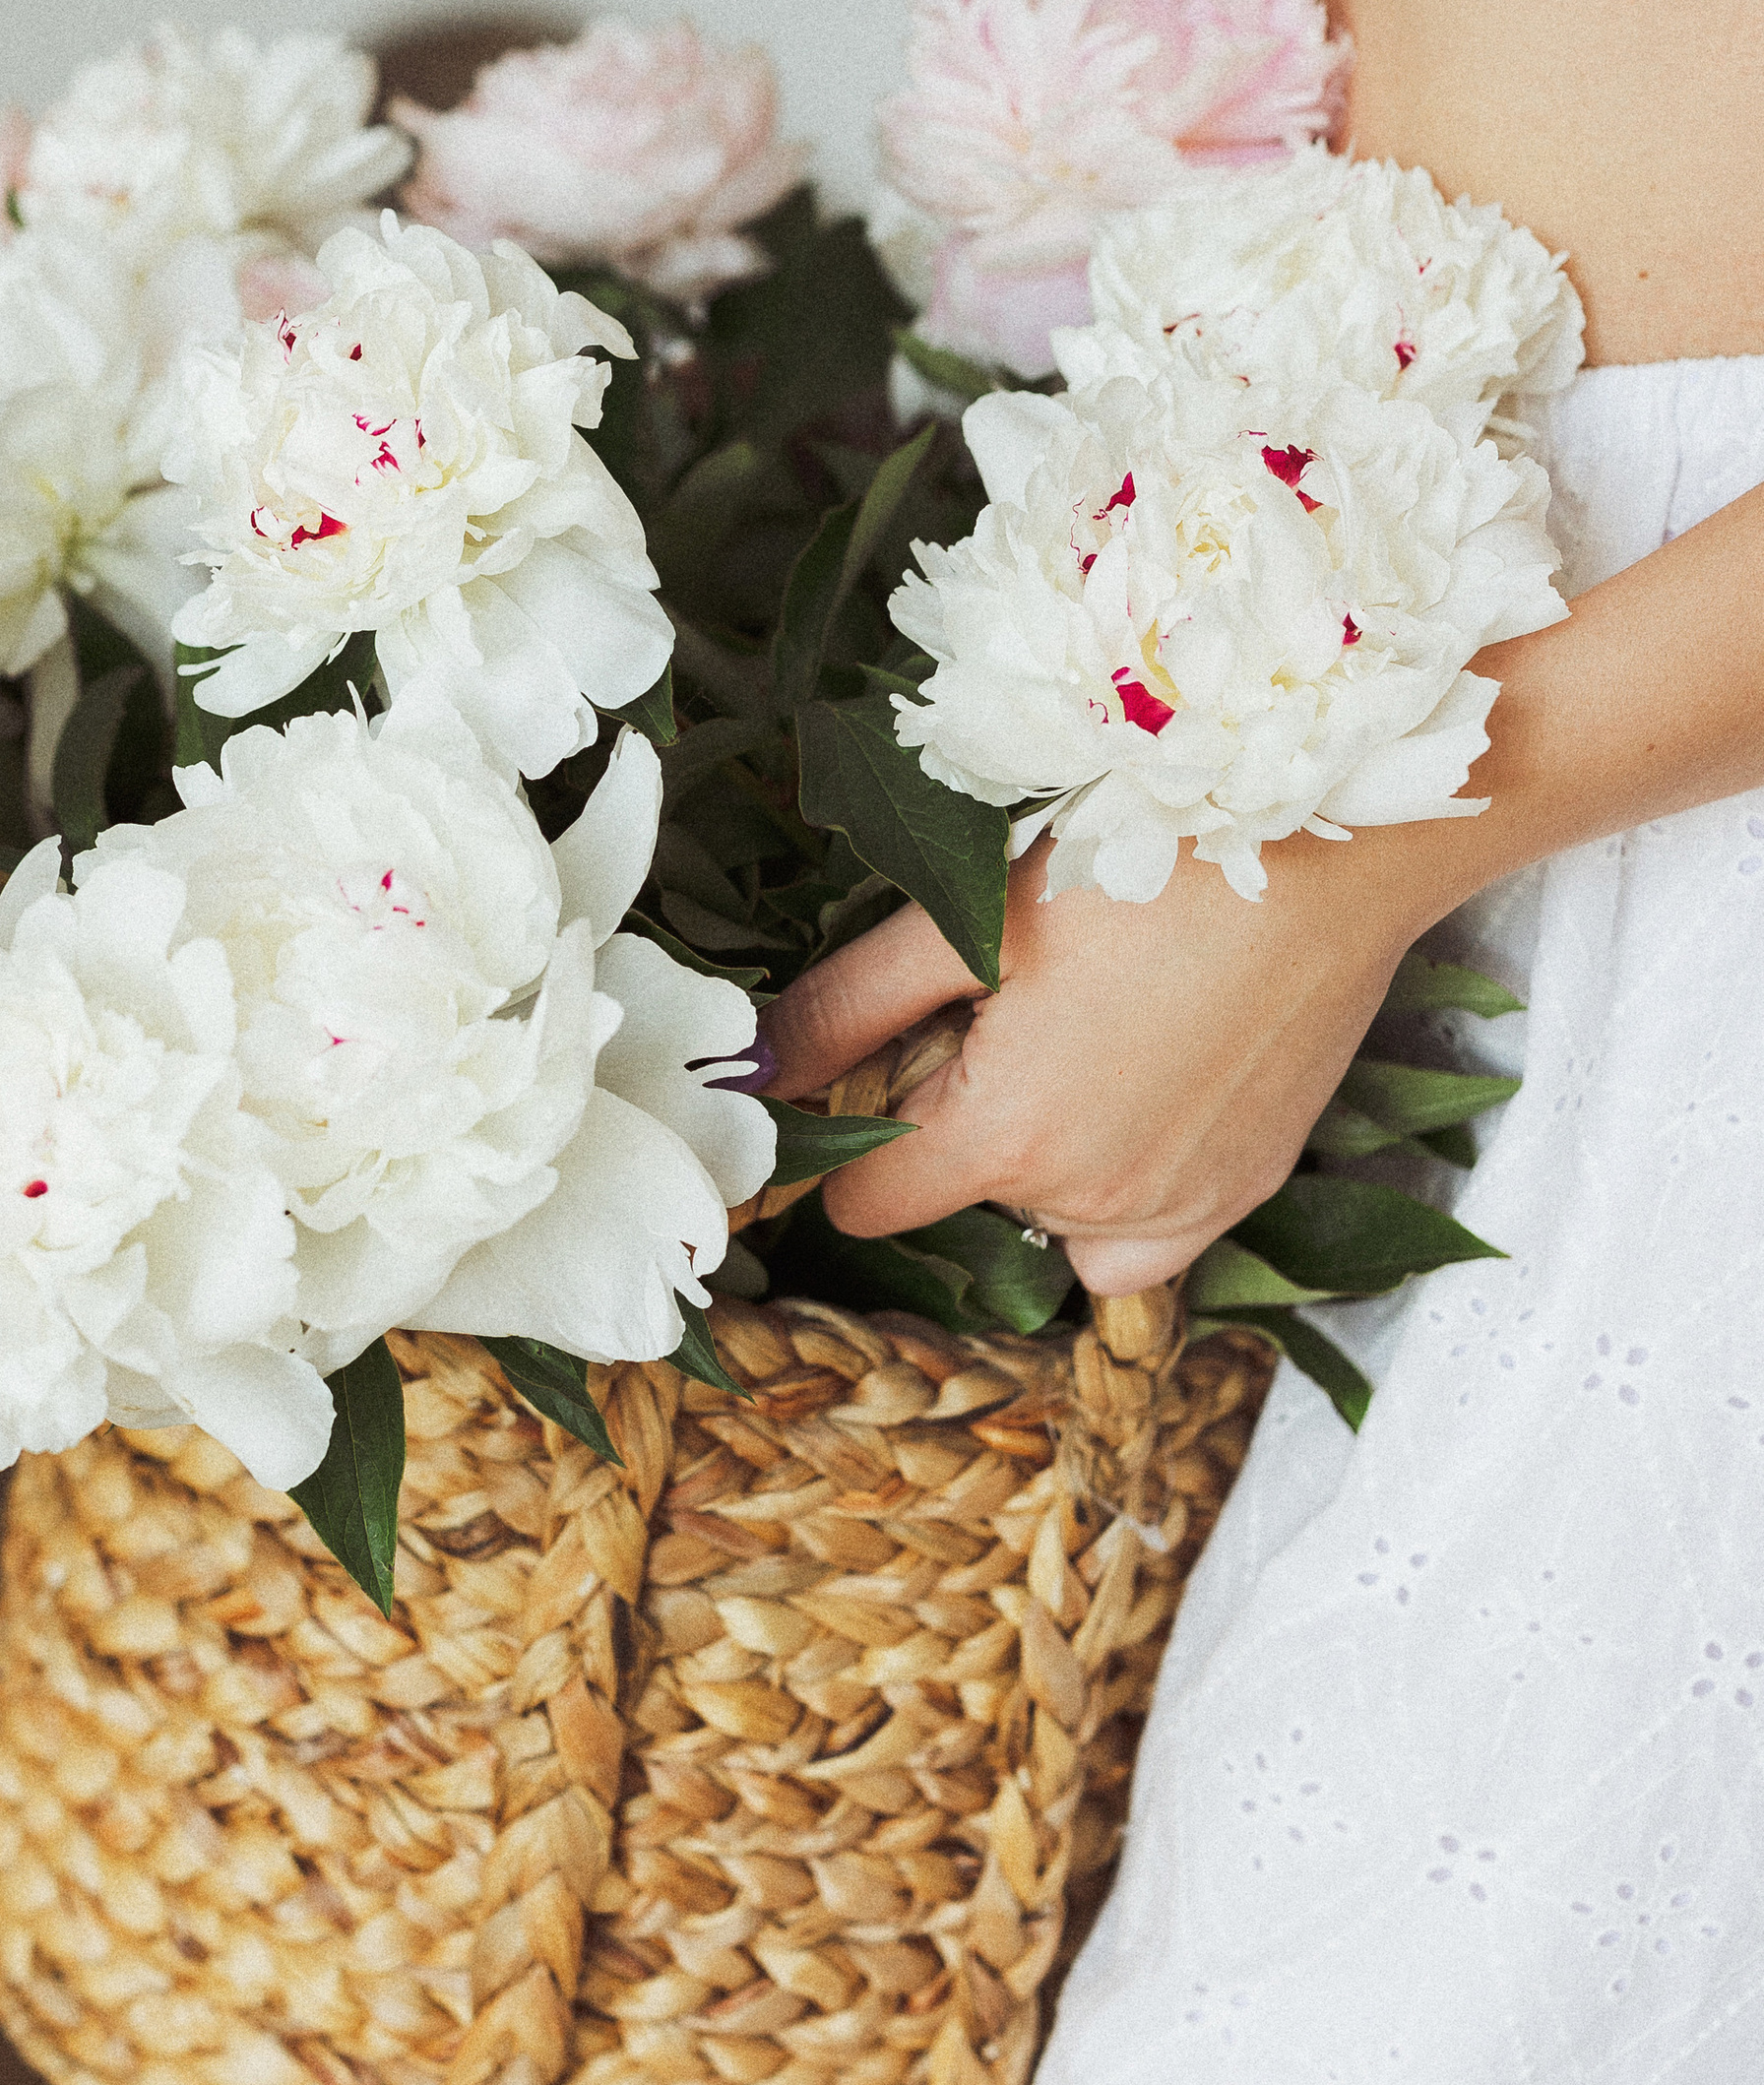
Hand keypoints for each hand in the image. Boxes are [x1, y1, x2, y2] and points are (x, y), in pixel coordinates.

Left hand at [759, 822, 1454, 1295]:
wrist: (1333, 845)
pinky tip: (1132, 1097)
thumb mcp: (968, 918)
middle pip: (964, 1202)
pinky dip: (1122, 1193)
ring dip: (1039, 1165)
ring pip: (1057, 1227)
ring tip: (1071, 1048)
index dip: (844, 1142)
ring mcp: (1182, 1206)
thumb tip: (751, 1073)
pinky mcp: (1247, 1187)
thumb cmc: (1144, 859)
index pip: (868, 1203)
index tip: (866, 1073)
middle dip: (951, 1125)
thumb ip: (849, 1008)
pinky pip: (1149, 1239)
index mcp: (1006, 1139)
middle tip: (997, 1012)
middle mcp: (1094, 1201)